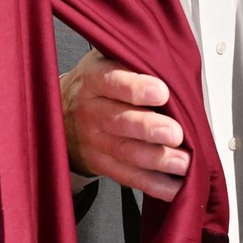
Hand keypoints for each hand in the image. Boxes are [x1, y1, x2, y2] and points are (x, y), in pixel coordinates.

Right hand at [61, 48, 187, 200]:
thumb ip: (133, 58)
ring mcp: (94, 140)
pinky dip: (152, 184)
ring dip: (155, 159)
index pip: (111, 81)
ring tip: (181, 162)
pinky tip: (174, 186)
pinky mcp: (101, 164)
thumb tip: (172, 55)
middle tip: (175, 132)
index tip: (161, 92)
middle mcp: (90, 110)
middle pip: (118, 120)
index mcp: (93, 79)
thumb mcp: (106, 59)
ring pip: (124, 151)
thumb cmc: (97, 84)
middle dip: (148, 128)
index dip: (135, 88)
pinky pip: (127, 176)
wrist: (61, 112)